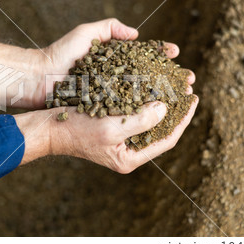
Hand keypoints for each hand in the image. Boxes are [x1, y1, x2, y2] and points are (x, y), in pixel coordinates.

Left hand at [0, 18, 193, 109]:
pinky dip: (144, 111)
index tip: (175, 54)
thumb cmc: (60, 54)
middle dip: (168, 77)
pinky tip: (159, 112)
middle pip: (148, 77)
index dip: (160, 55)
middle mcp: (114, 77)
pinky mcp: (103, 108)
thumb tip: (138, 34)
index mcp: (113, 59)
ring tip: (180, 96)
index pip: (142, 55)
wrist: (39, 79)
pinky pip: (127, 110)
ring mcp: (109, 94)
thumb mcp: (86, 33)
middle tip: (188, 80)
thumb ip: (110, 26)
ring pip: (142, 95)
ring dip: (162, 96)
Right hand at [15, 96, 197, 172]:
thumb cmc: (76, 131)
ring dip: (162, 102)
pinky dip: (145, 99)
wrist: (49, 128)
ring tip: (175, 86)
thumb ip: (140, 121)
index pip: (166, 140)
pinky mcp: (113, 125)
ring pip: (150, 120)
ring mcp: (120, 138)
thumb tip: (164, 109)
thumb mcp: (110, 129)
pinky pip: (136, 112)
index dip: (183, 120)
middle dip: (176, 110)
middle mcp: (127, 149)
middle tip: (189, 90)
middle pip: (160, 130)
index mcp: (130, 157)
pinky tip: (151, 86)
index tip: (194, 100)